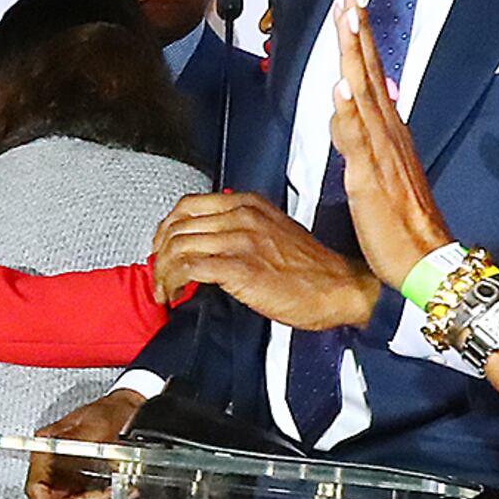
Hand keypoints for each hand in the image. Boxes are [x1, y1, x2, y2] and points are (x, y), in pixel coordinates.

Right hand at [26, 387, 145, 498]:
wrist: (130, 405)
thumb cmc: (111, 411)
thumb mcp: (95, 430)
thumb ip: (77, 451)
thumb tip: (64, 471)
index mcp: (48, 447)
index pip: (38, 488)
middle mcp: (54, 461)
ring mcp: (68, 470)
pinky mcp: (82, 476)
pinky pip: (88, 498)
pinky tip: (119, 494)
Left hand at [151, 191, 381, 332]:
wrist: (339, 288)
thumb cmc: (310, 267)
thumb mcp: (275, 230)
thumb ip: (242, 227)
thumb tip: (208, 240)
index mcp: (248, 204)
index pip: (188, 205)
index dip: (166, 228)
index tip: (162, 248)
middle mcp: (242, 216)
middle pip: (177, 226)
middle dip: (159, 253)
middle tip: (158, 273)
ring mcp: (241, 241)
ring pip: (179, 247)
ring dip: (162, 272)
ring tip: (164, 290)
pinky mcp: (241, 269)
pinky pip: (191, 268)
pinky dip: (174, 282)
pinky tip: (175, 294)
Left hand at [322, 0, 451, 290]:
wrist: (425, 260)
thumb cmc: (402, 222)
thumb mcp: (383, 170)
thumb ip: (371, 135)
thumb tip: (364, 100)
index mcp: (389, 131)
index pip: (373, 74)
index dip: (362, 39)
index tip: (353, 4)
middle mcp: (388, 133)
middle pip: (371, 72)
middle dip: (359, 31)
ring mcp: (381, 152)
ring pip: (364, 94)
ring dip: (355, 56)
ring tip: (348, 19)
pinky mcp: (371, 176)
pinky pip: (358, 140)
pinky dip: (350, 111)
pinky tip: (343, 86)